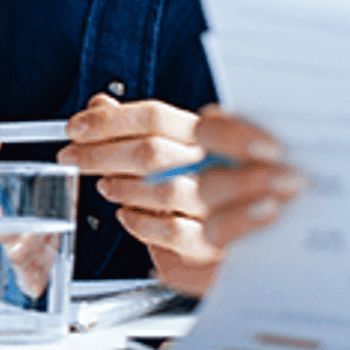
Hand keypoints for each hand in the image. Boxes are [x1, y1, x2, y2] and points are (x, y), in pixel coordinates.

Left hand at [60, 100, 302, 297]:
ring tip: (104, 185)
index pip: (154, 117)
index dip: (108, 120)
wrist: (276, 235)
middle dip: (100, 153)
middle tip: (73, 156)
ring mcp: (220, 204)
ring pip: (161, 190)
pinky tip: (127, 215)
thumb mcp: (187, 146)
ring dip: (122, 187)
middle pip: (150, 151)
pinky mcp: (218, 244)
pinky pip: (172, 232)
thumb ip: (147, 126)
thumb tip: (101, 105)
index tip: (77, 126)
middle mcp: (217, 165)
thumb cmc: (226, 184)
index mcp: (208, 136)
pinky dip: (142, 223)